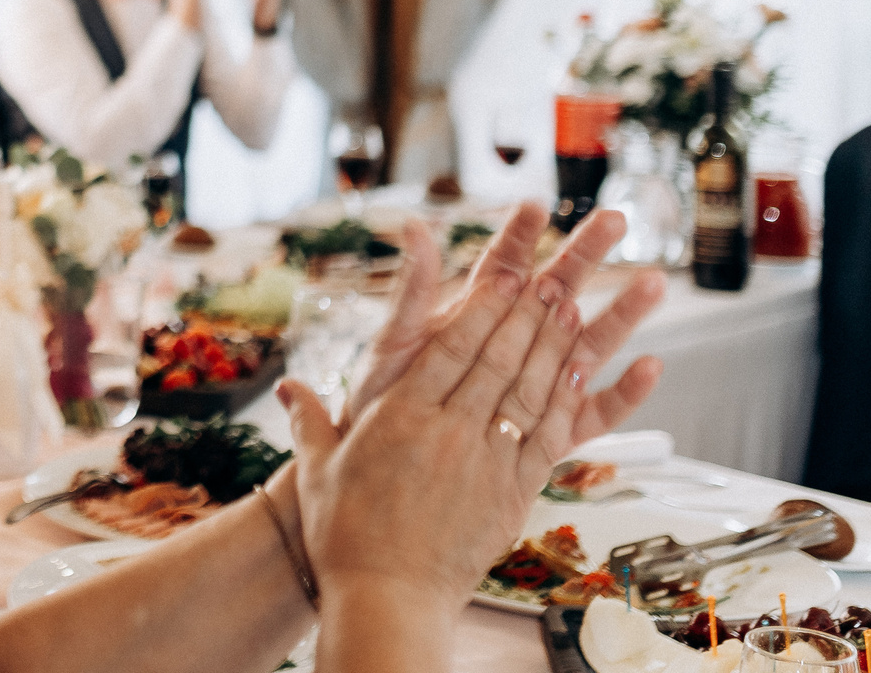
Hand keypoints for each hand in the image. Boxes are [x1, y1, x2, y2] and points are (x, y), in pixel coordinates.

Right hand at [286, 206, 665, 609]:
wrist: (385, 595)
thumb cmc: (345, 532)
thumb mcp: (318, 466)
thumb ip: (309, 419)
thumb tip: (291, 386)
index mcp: (400, 417)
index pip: (450, 348)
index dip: (482, 307)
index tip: (504, 274)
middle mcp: (447, 432)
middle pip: (496, 360)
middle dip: (524, 315)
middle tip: (549, 276)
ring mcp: (484, 463)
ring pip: (527, 392)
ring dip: (552, 347)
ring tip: (571, 309)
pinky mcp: (510, 494)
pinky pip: (546, 439)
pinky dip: (566, 403)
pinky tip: (579, 375)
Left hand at [341, 202, 663, 443]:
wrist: (391, 472)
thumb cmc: (387, 403)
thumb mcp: (395, 342)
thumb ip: (411, 289)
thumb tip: (412, 226)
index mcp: (473, 316)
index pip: (501, 264)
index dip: (518, 235)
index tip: (535, 205)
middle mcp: (513, 344)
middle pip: (556, 291)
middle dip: (584, 254)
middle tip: (616, 219)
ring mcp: (537, 385)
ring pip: (587, 344)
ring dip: (621, 313)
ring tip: (653, 282)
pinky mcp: (552, 431)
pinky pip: (595, 412)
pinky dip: (625, 393)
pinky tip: (650, 367)